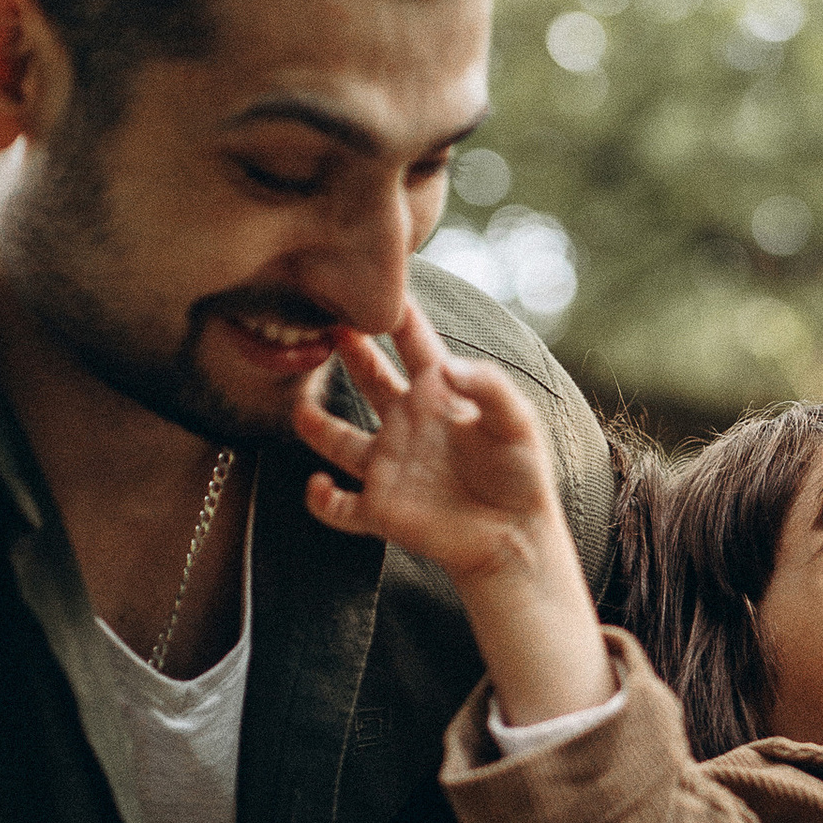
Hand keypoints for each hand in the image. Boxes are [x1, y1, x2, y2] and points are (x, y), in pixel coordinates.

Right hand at [293, 300, 612, 723]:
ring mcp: (390, 465)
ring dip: (316, 426)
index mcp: (439, 395)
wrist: (515, 538)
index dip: (394, 312)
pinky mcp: (380, 508)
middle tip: (323, 322)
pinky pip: (337, 506)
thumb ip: (487, 384)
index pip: (412, 342)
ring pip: (338, 440)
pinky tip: (320, 485)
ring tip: (302, 410)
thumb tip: (441, 367)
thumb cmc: (520, 476)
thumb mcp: (516, 420)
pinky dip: (320, 499)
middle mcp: (408, 423)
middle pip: (370, 376)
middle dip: (348, 348)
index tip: (373, 284)